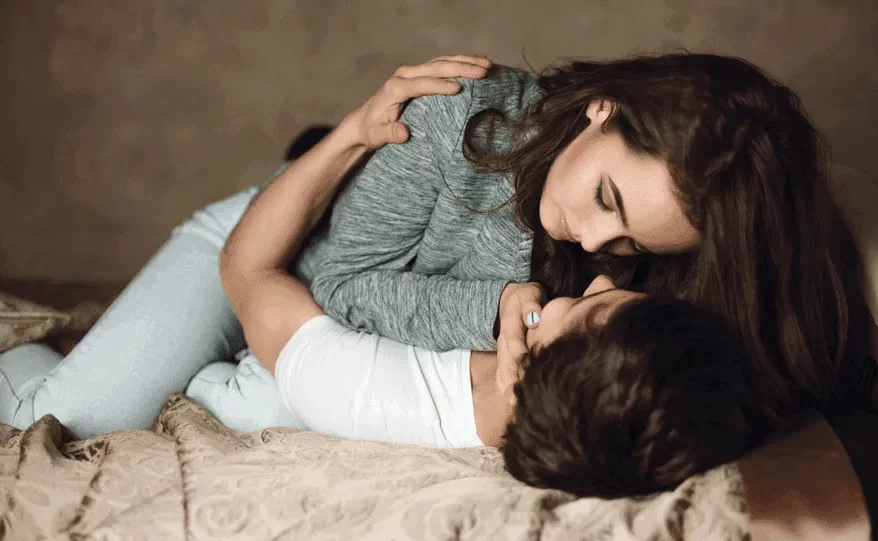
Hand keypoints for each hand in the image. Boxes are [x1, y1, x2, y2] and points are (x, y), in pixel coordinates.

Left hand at [339, 54, 491, 149]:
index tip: (460, 89)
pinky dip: (460, 63)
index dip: (440, 85)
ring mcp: (413, 73)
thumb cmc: (372, 130)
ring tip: (487, 65)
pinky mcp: (419, 75)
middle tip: (484, 72)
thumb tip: (403, 133)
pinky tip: (477, 64)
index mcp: (395, 88)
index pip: (421, 84)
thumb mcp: (376, 135)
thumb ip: (389, 133)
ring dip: (465, 61)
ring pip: (442, 62)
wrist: (364, 122)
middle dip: (461, 68)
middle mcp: (404, 76)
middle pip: (436, 67)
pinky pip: (442, 65)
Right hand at [495, 282, 544, 405]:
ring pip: (502, 372)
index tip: (525, 366)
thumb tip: (534, 319)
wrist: (509, 301)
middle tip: (517, 397)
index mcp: (510, 325)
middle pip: (505, 363)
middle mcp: (504, 342)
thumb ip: (531, 305)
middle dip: (510, 380)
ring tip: (514, 405)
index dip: (518, 354)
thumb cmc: (526, 299)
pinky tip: (513, 404)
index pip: (513, 342)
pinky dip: (506, 390)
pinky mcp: (505, 361)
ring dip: (507, 388)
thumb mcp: (529, 295)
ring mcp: (503, 353)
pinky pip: (502, 377)